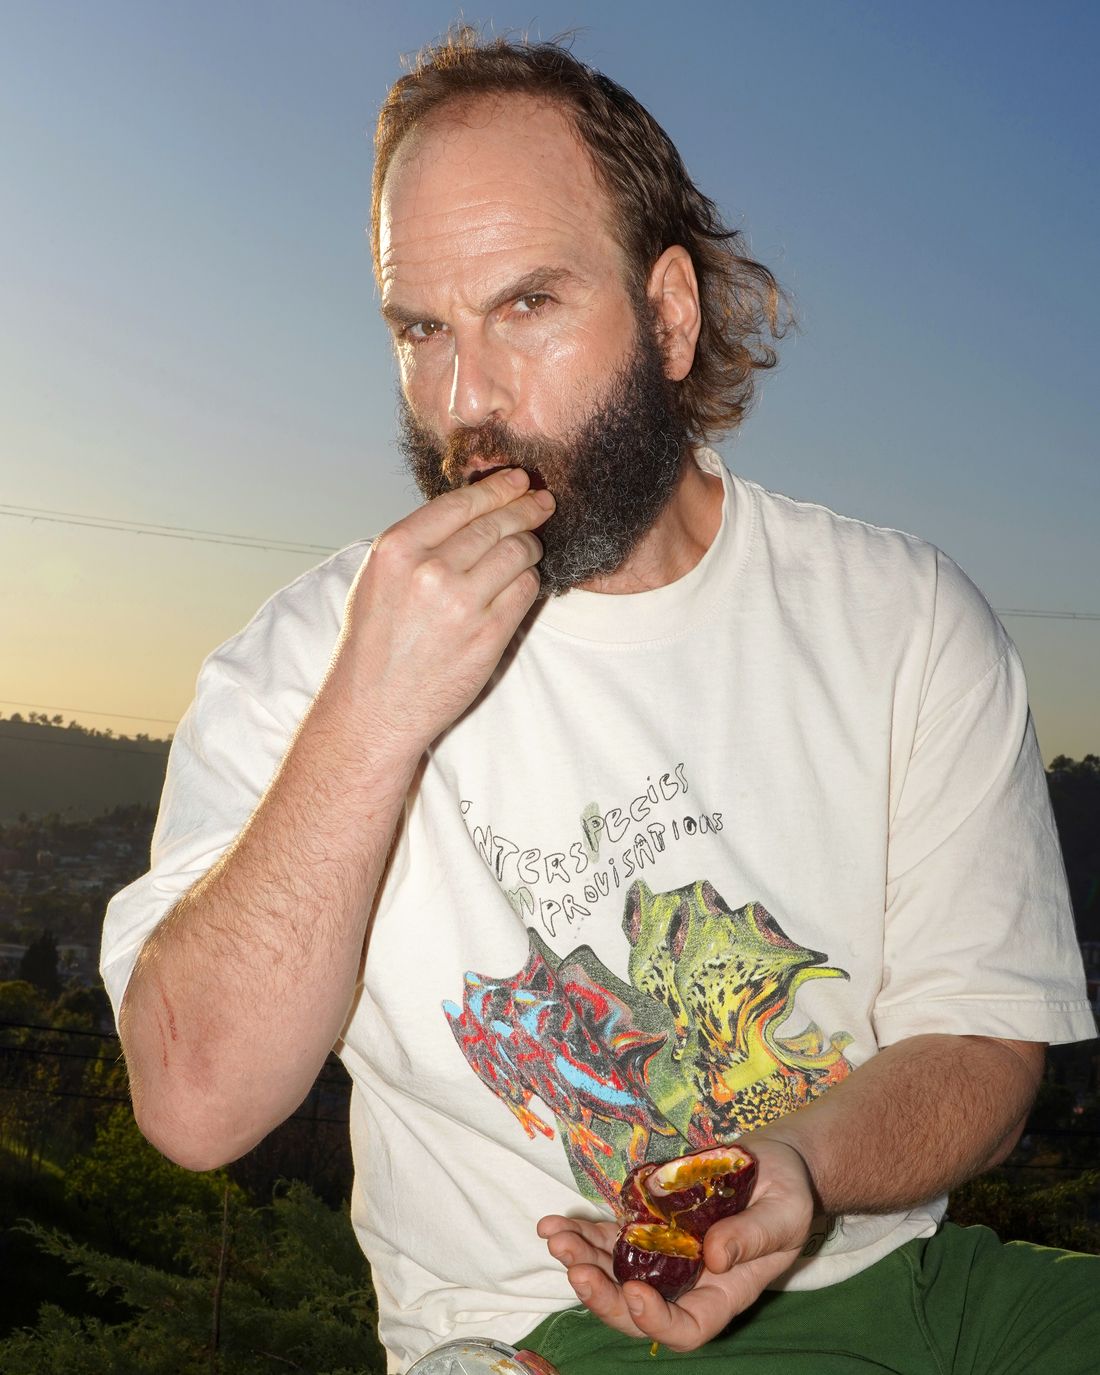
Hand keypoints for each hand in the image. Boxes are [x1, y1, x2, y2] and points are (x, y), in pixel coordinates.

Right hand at [336, 467, 553, 752]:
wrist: (375, 707)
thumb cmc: (376, 642)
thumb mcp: (379, 577)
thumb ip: (419, 543)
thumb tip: (471, 510)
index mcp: (397, 548)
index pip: (462, 503)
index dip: (497, 488)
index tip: (516, 481)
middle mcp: (430, 570)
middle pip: (497, 524)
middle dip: (526, 509)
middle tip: (542, 502)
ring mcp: (462, 603)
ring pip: (519, 552)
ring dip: (529, 547)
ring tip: (528, 548)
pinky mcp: (489, 634)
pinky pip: (526, 590)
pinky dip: (528, 582)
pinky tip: (519, 583)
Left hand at [536, 1139, 815, 1351]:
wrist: (773, 1164)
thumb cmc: (787, 1193)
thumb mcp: (785, 1213)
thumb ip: (753, 1236)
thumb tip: (714, 1256)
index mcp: (724, 1294)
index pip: (685, 1329)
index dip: (656, 1321)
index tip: (636, 1291)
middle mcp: (687, 1283)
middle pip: (636, 1310)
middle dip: (602, 1294)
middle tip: (574, 1269)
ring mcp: (663, 1256)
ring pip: (614, 1274)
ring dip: (581, 1261)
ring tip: (554, 1239)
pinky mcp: (648, 1226)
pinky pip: (609, 1239)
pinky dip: (581, 1234)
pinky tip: (552, 1225)